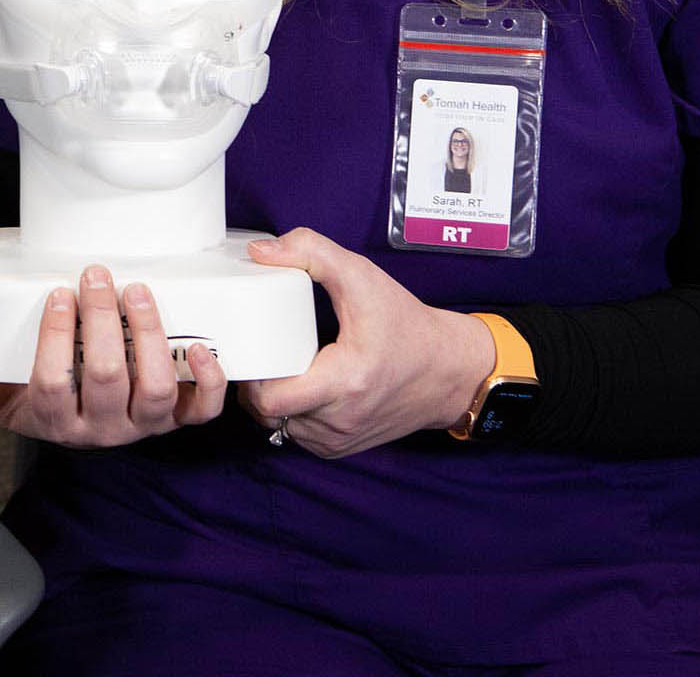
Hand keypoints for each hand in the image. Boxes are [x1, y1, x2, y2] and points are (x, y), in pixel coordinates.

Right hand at [0, 264, 227, 445]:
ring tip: (137, 291)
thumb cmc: (32, 399)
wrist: (75, 424)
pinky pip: (203, 411)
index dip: (55, 339)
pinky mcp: (177, 419)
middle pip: (106, 379)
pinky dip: (209, 381)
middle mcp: (103, 430)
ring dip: (149, 337)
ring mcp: (143, 425)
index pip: (53, 385)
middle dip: (101, 321)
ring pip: (156, 390)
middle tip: (96, 275)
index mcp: (56, 423)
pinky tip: (200, 345)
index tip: (57, 293)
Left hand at [236, 227, 496, 457]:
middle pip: (268, 415)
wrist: (448, 370)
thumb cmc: (406, 324)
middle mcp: (341, 420)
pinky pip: (297, 435)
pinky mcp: (342, 448)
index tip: (250, 350)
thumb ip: (311, 252)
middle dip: (253, 386)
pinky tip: (293, 387)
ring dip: (270, 401)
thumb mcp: (361, 276)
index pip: (272, 400)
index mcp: (344, 382)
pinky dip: (289, 414)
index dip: (250, 378)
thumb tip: (260, 252)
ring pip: (279, 428)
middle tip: (256, 354)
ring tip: (272, 367)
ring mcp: (340, 440)